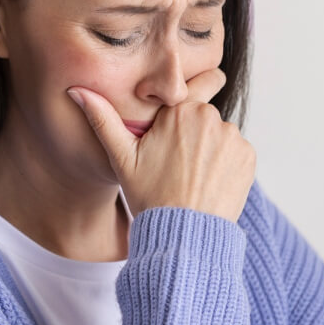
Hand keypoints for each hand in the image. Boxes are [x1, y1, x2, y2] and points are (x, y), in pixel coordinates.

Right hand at [67, 68, 255, 221]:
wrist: (183, 234)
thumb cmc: (150, 196)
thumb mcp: (122, 158)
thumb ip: (103, 119)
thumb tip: (76, 90)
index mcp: (180, 111)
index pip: (194, 90)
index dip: (193, 100)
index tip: (197, 107)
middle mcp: (211, 118)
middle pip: (203, 119)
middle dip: (194, 135)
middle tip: (178, 165)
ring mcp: (233, 138)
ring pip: (220, 137)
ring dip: (211, 151)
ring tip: (193, 178)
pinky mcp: (248, 158)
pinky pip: (237, 153)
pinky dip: (227, 165)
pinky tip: (209, 184)